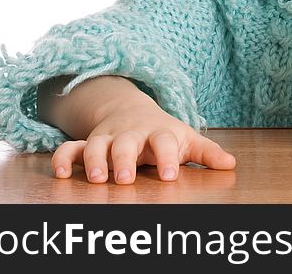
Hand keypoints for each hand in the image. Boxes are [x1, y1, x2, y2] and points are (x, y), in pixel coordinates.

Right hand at [50, 95, 235, 183]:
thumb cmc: (165, 133)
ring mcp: (108, 137)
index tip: (169, 177)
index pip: (165, 143)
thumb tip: (231, 164)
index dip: (167, 158)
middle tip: (125, 179)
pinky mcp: (88, 142)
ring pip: (95, 145)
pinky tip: (60, 174)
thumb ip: (207, 153)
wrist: (134, 111)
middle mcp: (132, 134)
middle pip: (126, 143)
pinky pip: (70, 148)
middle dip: (124, 160)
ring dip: (93, 161)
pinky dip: (62, 158)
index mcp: (160, 134)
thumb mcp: (187, 139)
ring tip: (96, 179)